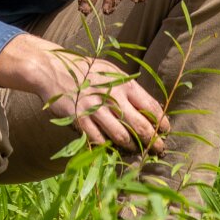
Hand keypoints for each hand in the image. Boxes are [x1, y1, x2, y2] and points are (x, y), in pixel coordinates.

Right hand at [0, 32, 169, 151]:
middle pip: (140, 126)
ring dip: (130, 147)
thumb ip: (128, 88)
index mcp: (124, 84)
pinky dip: (107, 146)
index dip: (162, 122)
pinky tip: (110, 148)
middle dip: (152, 141)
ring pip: (121, 136)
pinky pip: (98, 139)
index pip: (151, 107)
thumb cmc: (86, 70)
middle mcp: (113, 97)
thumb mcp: (111, 71)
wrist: (54, 69)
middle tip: (158, 149)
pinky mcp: (80, 119)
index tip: (165, 131)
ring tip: (134, 150)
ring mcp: (96, 109)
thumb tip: (148, 107)